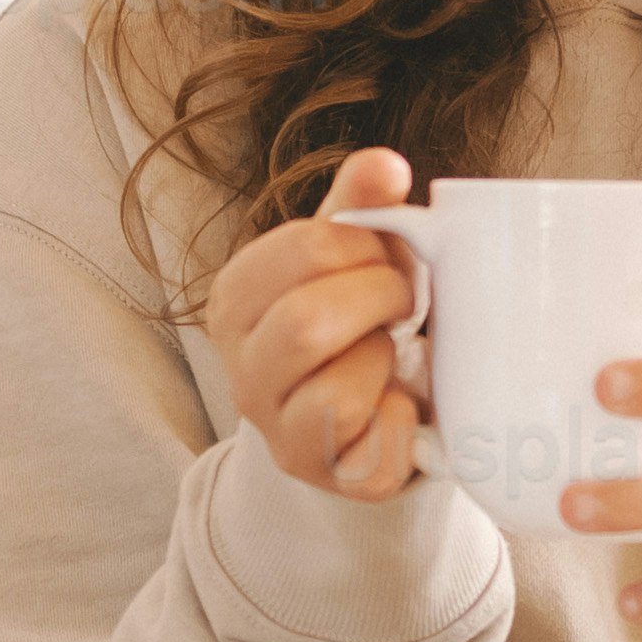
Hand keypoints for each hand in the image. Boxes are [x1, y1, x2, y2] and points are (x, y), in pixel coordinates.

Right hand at [199, 148, 428, 503]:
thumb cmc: (353, 318)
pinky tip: (400, 403)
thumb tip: (384, 166)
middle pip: (308, 322)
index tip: (385, 255)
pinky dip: (405, 421)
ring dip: (384, 362)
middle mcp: (242, 372)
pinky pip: (375, 449)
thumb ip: (359, 207)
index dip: (365, 245)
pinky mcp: (329, 476)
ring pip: (336, 395)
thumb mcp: (348, 255)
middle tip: (404, 300)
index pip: (304, 247)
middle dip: (380, 299)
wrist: (359, 413)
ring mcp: (280, 432)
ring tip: (390, 354)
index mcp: (236, 301)